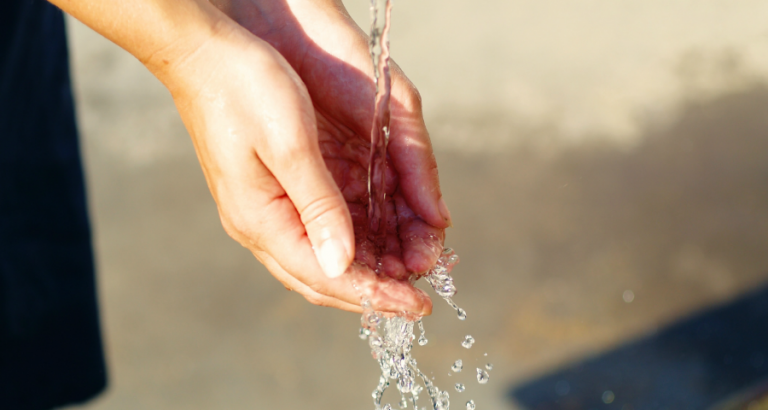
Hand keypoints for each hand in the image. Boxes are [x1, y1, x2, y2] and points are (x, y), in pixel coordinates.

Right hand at [160, 6, 449, 312]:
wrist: (203, 54)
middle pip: (321, 278)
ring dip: (364, 271)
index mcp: (261, 219)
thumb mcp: (290, 145)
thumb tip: (342, 264)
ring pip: (319, 259)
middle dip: (372, 293)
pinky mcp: (270, 193)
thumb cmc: (244, 88)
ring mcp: (261, 211)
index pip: (325, 276)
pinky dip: (349, 244)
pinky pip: (313, 233)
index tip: (417, 306)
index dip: (374, 295)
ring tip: (406, 273)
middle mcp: (258, 224)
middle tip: (417, 300)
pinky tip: (376, 242)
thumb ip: (318, 207)